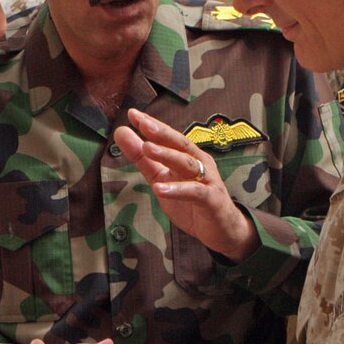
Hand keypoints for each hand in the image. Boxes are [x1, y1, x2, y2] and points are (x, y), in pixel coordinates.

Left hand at [114, 108, 256, 260]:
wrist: (222, 229)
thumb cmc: (192, 202)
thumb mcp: (162, 179)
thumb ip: (143, 159)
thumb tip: (122, 133)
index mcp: (188, 156)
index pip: (169, 137)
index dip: (152, 125)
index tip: (132, 113)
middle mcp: (200, 163)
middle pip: (181, 144)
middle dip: (162, 132)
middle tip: (143, 123)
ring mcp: (208, 180)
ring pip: (188, 164)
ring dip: (167, 155)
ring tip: (147, 148)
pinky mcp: (212, 200)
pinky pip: (195, 192)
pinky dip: (177, 189)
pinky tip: (159, 189)